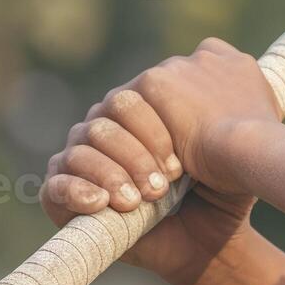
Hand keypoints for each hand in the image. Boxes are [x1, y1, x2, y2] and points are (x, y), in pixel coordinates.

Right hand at [41, 37, 281, 284]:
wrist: (214, 236)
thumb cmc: (223, 185)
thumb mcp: (231, 137)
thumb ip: (221, 93)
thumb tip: (209, 48)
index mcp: (140, 108)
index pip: (130, 99)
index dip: (155, 131)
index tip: (182, 167)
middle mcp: (108, 128)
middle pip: (104, 121)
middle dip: (135, 155)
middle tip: (164, 185)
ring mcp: (84, 161)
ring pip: (79, 148)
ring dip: (111, 173)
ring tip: (139, 199)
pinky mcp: (65, 198)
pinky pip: (53, 184)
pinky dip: (76, 190)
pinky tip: (102, 202)